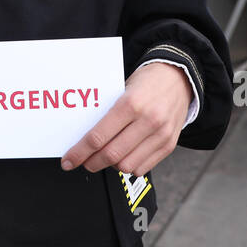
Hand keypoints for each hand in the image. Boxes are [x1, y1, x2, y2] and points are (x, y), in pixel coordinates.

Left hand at [61, 64, 192, 176]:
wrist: (178, 78)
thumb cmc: (146, 82)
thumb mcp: (121, 89)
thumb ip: (106, 114)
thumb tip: (82, 137)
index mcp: (130, 103)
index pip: (98, 137)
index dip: (79, 152)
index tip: (68, 160)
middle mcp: (148, 120)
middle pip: (111, 155)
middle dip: (91, 162)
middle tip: (82, 161)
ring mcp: (160, 134)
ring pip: (126, 166)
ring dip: (110, 166)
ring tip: (104, 157)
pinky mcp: (169, 144)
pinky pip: (142, 168)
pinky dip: (128, 167)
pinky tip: (123, 157)